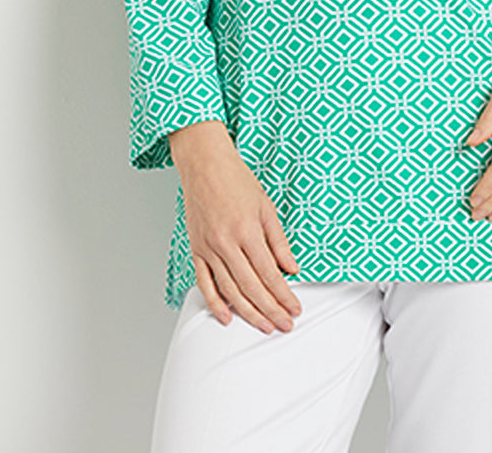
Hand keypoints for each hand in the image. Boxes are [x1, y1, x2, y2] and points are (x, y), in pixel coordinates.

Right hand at [169, 120, 302, 334]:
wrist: (205, 165)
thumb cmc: (236, 181)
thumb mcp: (266, 207)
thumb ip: (278, 241)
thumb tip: (291, 269)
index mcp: (247, 231)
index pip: (269, 273)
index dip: (283, 295)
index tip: (295, 309)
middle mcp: (226, 243)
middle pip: (251, 287)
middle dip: (270, 310)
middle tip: (285, 325)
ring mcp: (208, 248)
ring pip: (229, 290)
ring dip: (248, 312)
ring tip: (265, 326)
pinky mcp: (196, 250)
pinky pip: (204, 282)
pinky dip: (215, 303)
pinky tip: (227, 317)